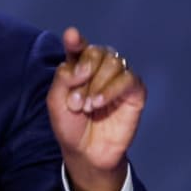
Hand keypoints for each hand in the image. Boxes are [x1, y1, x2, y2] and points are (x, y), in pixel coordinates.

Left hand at [46, 27, 145, 190]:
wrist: (86, 153)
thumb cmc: (70, 126)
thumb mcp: (56, 102)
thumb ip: (63, 79)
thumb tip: (81, 67)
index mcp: (79, 67)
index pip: (79, 47)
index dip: (76, 41)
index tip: (72, 37)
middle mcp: (100, 69)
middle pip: (98, 52)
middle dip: (85, 70)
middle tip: (76, 98)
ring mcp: (119, 79)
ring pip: (113, 62)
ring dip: (96, 84)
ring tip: (86, 107)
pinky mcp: (135, 92)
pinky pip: (128, 79)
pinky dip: (111, 89)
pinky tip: (98, 104)